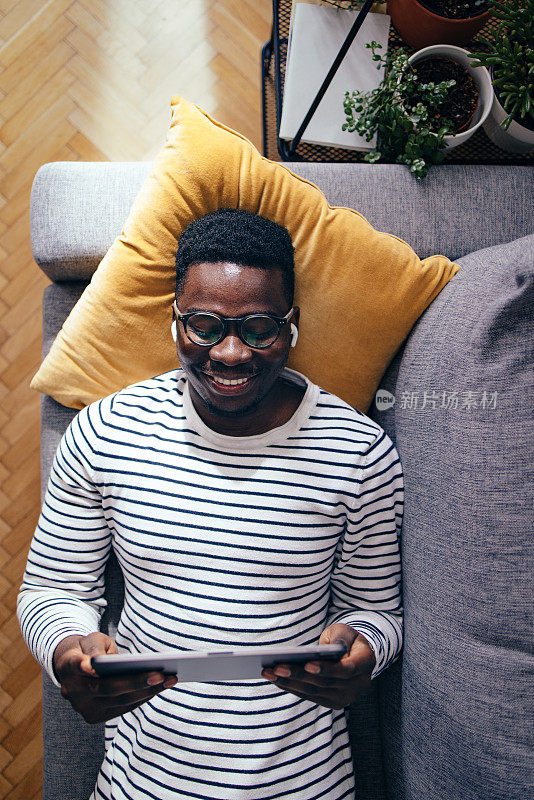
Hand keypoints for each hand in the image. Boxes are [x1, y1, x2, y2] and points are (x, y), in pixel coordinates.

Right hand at [53, 633, 176, 723]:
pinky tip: (160, 687)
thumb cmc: (88, 648)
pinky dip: (142, 697)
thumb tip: (109, 662)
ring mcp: (83, 708)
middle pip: (107, 688)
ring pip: (118, 702)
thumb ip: (97, 648)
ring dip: (147, 691)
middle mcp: (72, 691)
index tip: (91, 665)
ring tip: (170, 680)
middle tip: (161, 674)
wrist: (75, 666)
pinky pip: (122, 708)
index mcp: (67, 666)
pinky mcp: (94, 717)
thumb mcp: (91, 639)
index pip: (74, 666)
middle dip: (136, 682)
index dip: (82, 666)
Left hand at [261, 624, 375, 708]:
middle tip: (276, 667)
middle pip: (324, 683)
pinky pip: (309, 696)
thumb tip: (327, 650)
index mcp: (364, 665)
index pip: (345, 670)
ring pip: (314, 692)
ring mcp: (344, 697)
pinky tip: (275, 678)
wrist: (353, 654)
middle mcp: (357, 686)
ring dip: (289, 683)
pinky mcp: (331, 702)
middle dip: (298, 675)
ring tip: (269, 672)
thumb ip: (339, 638)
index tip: (307, 665)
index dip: (326, 669)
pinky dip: (291, 687)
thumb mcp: (345, 631)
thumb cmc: (346, 638)